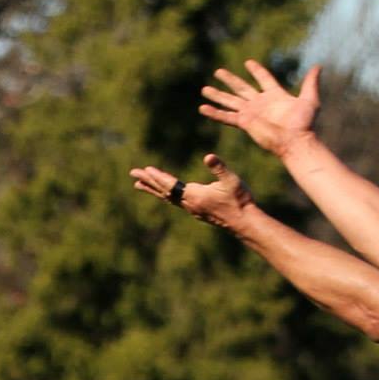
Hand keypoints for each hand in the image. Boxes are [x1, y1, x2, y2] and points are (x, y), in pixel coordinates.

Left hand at [129, 154, 255, 230]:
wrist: (245, 222)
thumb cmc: (240, 200)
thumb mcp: (231, 181)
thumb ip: (219, 168)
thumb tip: (208, 156)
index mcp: (195, 196)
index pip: (171, 185)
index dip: (158, 177)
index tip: (144, 170)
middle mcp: (190, 204)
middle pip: (164, 192)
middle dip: (148, 182)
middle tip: (133, 174)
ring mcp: (193, 209)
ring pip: (168, 198)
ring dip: (154, 190)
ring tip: (139, 184)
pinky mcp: (197, 211)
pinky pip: (175, 201)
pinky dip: (165, 195)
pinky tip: (164, 193)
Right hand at [199, 59, 320, 156]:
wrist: (296, 141)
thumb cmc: (305, 124)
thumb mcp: (310, 98)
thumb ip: (311, 82)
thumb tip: (318, 66)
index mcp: (275, 96)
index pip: (263, 79)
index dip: (256, 71)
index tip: (248, 63)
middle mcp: (261, 104)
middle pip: (241, 88)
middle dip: (230, 80)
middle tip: (218, 72)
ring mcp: (251, 113)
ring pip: (230, 101)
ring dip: (218, 95)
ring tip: (204, 89)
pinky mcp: (245, 122)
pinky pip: (227, 116)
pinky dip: (214, 113)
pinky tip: (203, 109)